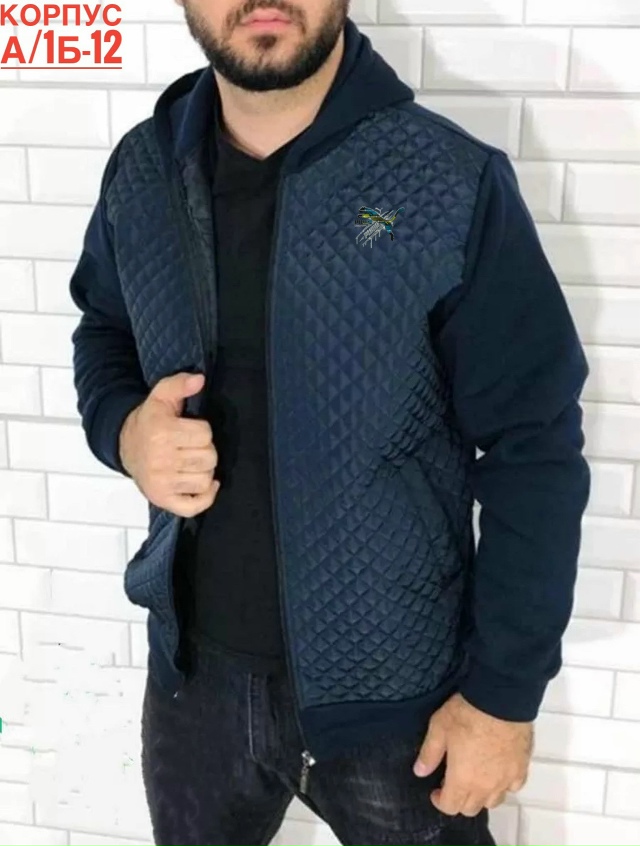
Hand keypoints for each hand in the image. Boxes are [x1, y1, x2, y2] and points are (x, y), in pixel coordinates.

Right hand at [119, 372, 219, 517]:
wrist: (125, 445)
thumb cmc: (149, 421)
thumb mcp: (161, 396)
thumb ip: (179, 384)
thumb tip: (199, 379)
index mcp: (161, 432)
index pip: (205, 434)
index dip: (202, 430)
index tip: (189, 430)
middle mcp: (160, 460)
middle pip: (209, 458)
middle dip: (205, 450)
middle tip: (190, 446)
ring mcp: (161, 483)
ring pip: (205, 479)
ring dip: (204, 470)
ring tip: (191, 462)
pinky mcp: (162, 500)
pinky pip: (194, 506)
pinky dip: (205, 497)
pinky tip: (205, 484)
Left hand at [413, 692, 532, 816]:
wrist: (501, 700)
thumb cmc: (468, 713)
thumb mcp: (439, 727)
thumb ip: (429, 753)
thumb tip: (420, 771)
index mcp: (462, 779)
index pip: (450, 806)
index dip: (439, 801)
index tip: (436, 790)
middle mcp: (485, 786)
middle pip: (471, 808)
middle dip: (459, 800)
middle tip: (453, 780)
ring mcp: (506, 779)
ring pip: (493, 802)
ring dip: (481, 796)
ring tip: (475, 777)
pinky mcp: (521, 768)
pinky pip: (513, 787)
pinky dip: (503, 785)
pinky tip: (497, 772)